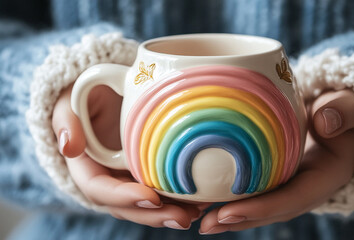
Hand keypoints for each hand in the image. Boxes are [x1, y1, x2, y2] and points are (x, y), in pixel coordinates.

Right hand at [52, 84, 205, 229]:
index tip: (151, 196)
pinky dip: (178, 196)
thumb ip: (66, 119)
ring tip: (197, 212)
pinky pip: (161, 188)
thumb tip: (70, 147)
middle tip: (182, 217)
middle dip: (153, 215)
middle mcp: (107, 177)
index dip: (124, 197)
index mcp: (85, 166)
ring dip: (170, 212)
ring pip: (146, 203)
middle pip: (127, 205)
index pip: (100, 189)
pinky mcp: (146, 169)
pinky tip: (200, 198)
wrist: (103, 91)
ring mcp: (128, 176)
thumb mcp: (68, 100)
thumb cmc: (85, 95)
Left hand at [199, 89, 353, 234]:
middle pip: (270, 210)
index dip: (262, 208)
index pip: (293, 198)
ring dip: (229, 215)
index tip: (229, 212)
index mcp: (325, 177)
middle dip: (238, 219)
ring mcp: (290, 185)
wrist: (338, 117)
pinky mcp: (277, 178)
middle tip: (206, 224)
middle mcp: (306, 188)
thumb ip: (344, 112)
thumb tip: (325, 122)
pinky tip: (204, 197)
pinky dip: (229, 196)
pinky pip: (253, 190)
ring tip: (198, 219)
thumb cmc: (344, 112)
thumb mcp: (351, 108)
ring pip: (259, 204)